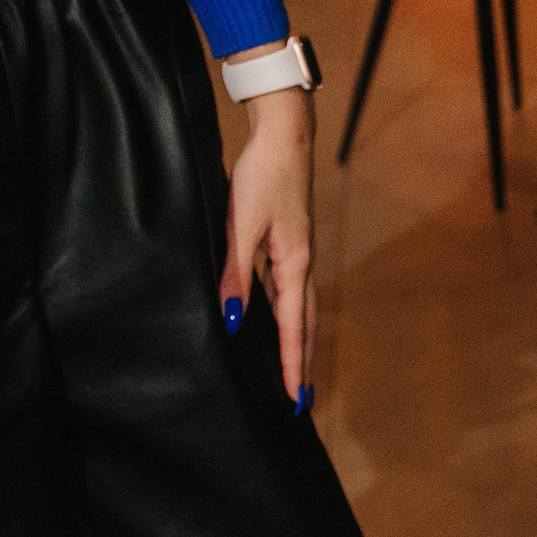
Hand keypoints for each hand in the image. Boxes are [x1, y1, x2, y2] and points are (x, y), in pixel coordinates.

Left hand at [224, 81, 314, 400]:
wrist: (284, 137)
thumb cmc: (263, 178)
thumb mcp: (241, 227)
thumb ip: (237, 276)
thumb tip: (232, 321)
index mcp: (294, 265)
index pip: (292, 327)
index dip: (291, 365)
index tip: (296, 399)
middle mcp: (301, 264)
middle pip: (304, 325)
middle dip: (301, 362)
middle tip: (301, 399)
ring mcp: (297, 254)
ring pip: (300, 309)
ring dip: (298, 342)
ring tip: (294, 369)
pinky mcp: (289, 243)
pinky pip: (291, 291)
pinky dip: (289, 316)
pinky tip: (277, 319)